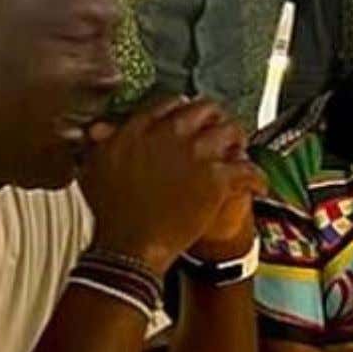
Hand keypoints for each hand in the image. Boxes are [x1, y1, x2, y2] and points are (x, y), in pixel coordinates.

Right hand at [77, 97, 251, 273]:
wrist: (129, 247)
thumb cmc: (111, 215)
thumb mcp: (94, 168)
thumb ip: (102, 142)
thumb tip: (100, 128)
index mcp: (140, 129)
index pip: (170, 104)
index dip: (184, 111)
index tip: (190, 119)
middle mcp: (170, 134)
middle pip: (204, 110)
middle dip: (215, 119)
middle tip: (219, 132)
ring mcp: (196, 154)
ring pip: (230, 132)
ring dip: (238, 142)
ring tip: (238, 153)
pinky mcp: (216, 178)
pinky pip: (247, 169)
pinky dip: (256, 178)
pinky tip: (258, 185)